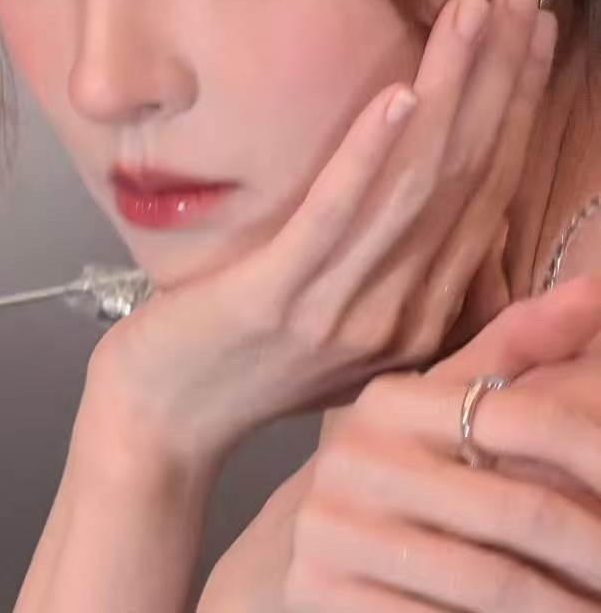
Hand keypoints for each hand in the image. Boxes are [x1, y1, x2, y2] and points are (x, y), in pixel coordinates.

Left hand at [89, 0, 555, 467]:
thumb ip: (408, 267)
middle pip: (465, 174)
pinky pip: (335, 217)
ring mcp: (342, 308)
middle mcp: (401, 309)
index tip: (528, 29)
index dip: (514, 103)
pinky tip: (397, 93)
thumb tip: (455, 201)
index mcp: (425, 308)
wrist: (168, 419)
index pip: (487, 188)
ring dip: (450, 90)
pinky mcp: (277, 298)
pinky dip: (370, 155)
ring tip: (470, 12)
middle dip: (498, 75)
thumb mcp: (349, 318)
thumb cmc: (253, 358)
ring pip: (415, 183)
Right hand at [284, 278, 600, 611]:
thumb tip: (594, 291)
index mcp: (388, 401)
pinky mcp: (320, 593)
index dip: (595, 463)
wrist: (300, 543)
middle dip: (590, 551)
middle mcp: (354, 457)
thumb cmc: (396, 468)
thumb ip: (517, 349)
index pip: (517, 423)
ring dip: (562, 607)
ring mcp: (332, 530)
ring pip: (487, 582)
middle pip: (514, 511)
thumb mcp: (444, 403)